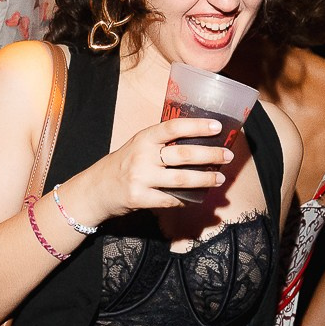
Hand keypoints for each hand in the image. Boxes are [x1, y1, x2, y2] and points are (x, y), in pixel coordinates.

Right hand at [62, 115, 229, 221]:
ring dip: (205, 179)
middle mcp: (142, 156)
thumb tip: (199, 141)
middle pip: (183, 155)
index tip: (217, 126)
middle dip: (210, 155)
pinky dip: (186, 200)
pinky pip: (170, 200)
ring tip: (219, 178)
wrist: (96, 189)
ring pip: (181, 180)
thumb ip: (161, 143)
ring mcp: (140, 178)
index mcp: (143, 138)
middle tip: (228, 155)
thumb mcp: (138, 145)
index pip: (173, 127)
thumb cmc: (124, 164)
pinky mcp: (139, 198)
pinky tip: (197, 197)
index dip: (197, 125)